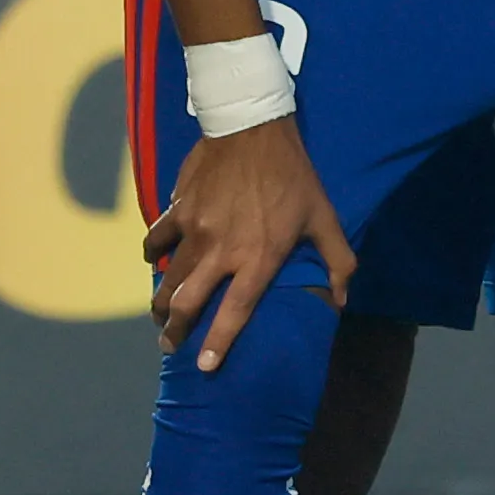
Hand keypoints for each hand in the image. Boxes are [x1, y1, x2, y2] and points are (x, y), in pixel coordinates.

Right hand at [143, 115, 346, 372]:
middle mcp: (222, 250)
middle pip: (188, 302)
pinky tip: (155, 260)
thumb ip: (336, 261)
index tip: (204, 368)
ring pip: (169, 277)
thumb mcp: (323, 216)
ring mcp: (195, 229)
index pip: (234, 312)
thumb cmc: (293, 175)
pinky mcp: (179, 208)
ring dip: (161, 302)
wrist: (253, 126)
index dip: (218, 343)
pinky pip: (157, 239)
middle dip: (175, 330)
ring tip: (159, 317)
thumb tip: (341, 301)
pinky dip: (154, 253)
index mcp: (259, 258)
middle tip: (169, 346)